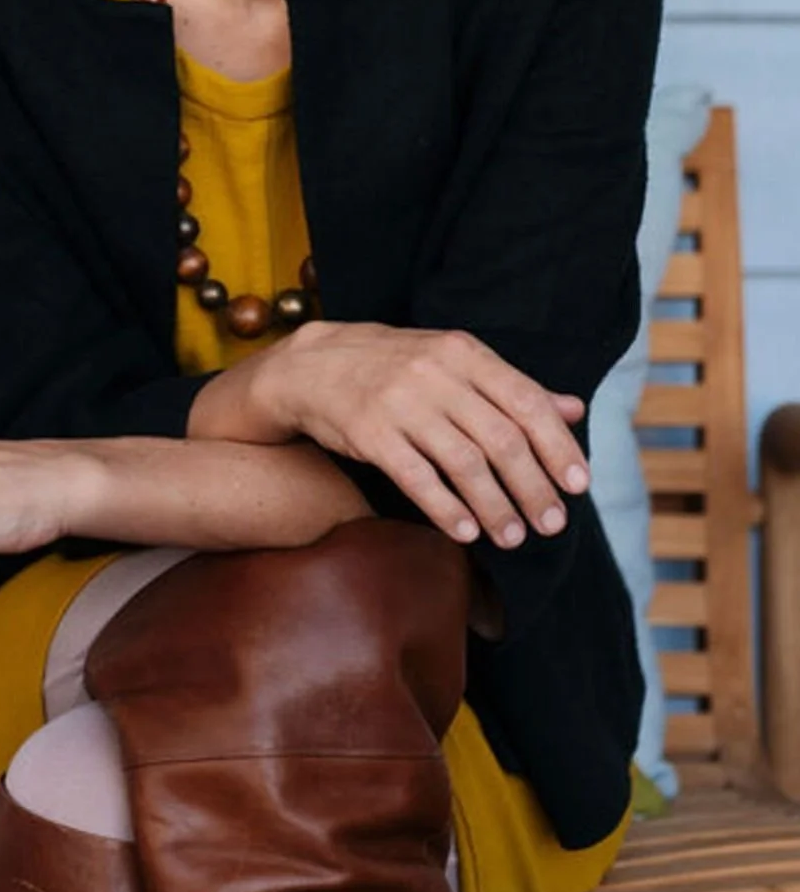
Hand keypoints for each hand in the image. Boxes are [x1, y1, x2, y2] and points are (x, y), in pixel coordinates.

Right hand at [202, 322, 587, 550]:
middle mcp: (434, 373)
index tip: (578, 486)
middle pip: (501, 439)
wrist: (312, 364)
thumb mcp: (453, 361)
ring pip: (464, 464)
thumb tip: (575, 410)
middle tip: (551, 524)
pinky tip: (465, 532)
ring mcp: (400, 402)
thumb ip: (511, 387)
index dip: (557, 448)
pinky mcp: (369, 432)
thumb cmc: (394, 366)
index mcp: (463, 353)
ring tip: (513, 538)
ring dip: (495, 507)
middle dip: (533, 488)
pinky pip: (417, 478)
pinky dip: (446, 509)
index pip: (526, 402)